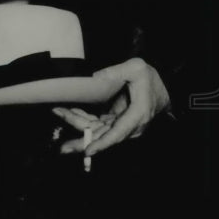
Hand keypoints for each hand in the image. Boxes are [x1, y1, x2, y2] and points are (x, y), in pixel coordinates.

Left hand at [53, 58, 170, 156]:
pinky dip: (81, 118)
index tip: (88, 150)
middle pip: (102, 136)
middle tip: (62, 148)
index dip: (102, 143)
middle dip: (81, 142)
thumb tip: (95, 78)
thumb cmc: (149, 79)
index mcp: (137, 115)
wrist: (160, 89)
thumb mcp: (136, 68)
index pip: (118, 133)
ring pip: (96, 131)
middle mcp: (129, 126)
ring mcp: (121, 125)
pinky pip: (96, 124)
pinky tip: (67, 111)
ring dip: (76, 124)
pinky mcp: (115, 122)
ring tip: (57, 113)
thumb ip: (116, 71)